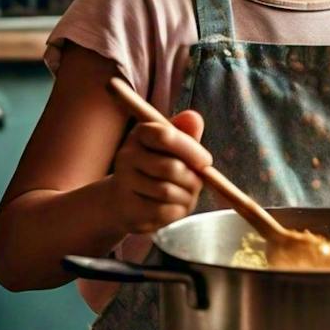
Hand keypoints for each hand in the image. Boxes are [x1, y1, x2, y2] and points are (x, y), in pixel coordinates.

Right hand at [110, 109, 211, 234]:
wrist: (125, 200)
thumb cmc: (157, 168)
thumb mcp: (172, 149)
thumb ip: (186, 133)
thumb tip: (194, 118)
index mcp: (140, 134)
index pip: (165, 136)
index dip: (190, 149)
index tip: (206, 161)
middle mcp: (126, 155)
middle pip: (171, 168)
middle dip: (192, 179)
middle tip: (196, 184)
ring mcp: (123, 182)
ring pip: (167, 191)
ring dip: (185, 197)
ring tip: (184, 195)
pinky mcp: (126, 208)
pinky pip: (161, 212)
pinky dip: (175, 211)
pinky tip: (173, 207)